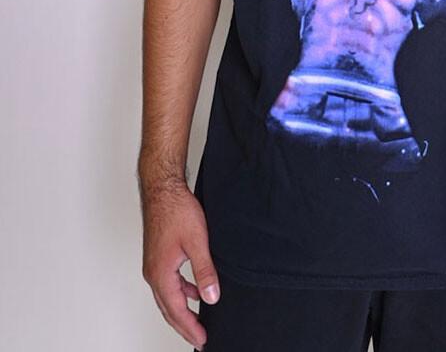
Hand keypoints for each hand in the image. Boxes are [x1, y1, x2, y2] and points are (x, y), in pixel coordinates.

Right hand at [141, 182, 220, 350]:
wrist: (163, 190)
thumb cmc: (176, 211)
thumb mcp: (197, 242)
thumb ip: (204, 271)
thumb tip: (212, 297)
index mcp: (161, 274)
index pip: (176, 310)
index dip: (190, 327)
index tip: (202, 339)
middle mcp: (153, 273)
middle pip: (168, 309)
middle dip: (185, 326)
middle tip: (199, 338)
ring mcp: (153, 265)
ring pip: (168, 297)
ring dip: (182, 311)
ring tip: (198, 320)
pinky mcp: (158, 257)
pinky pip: (169, 283)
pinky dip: (181, 292)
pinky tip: (193, 290)